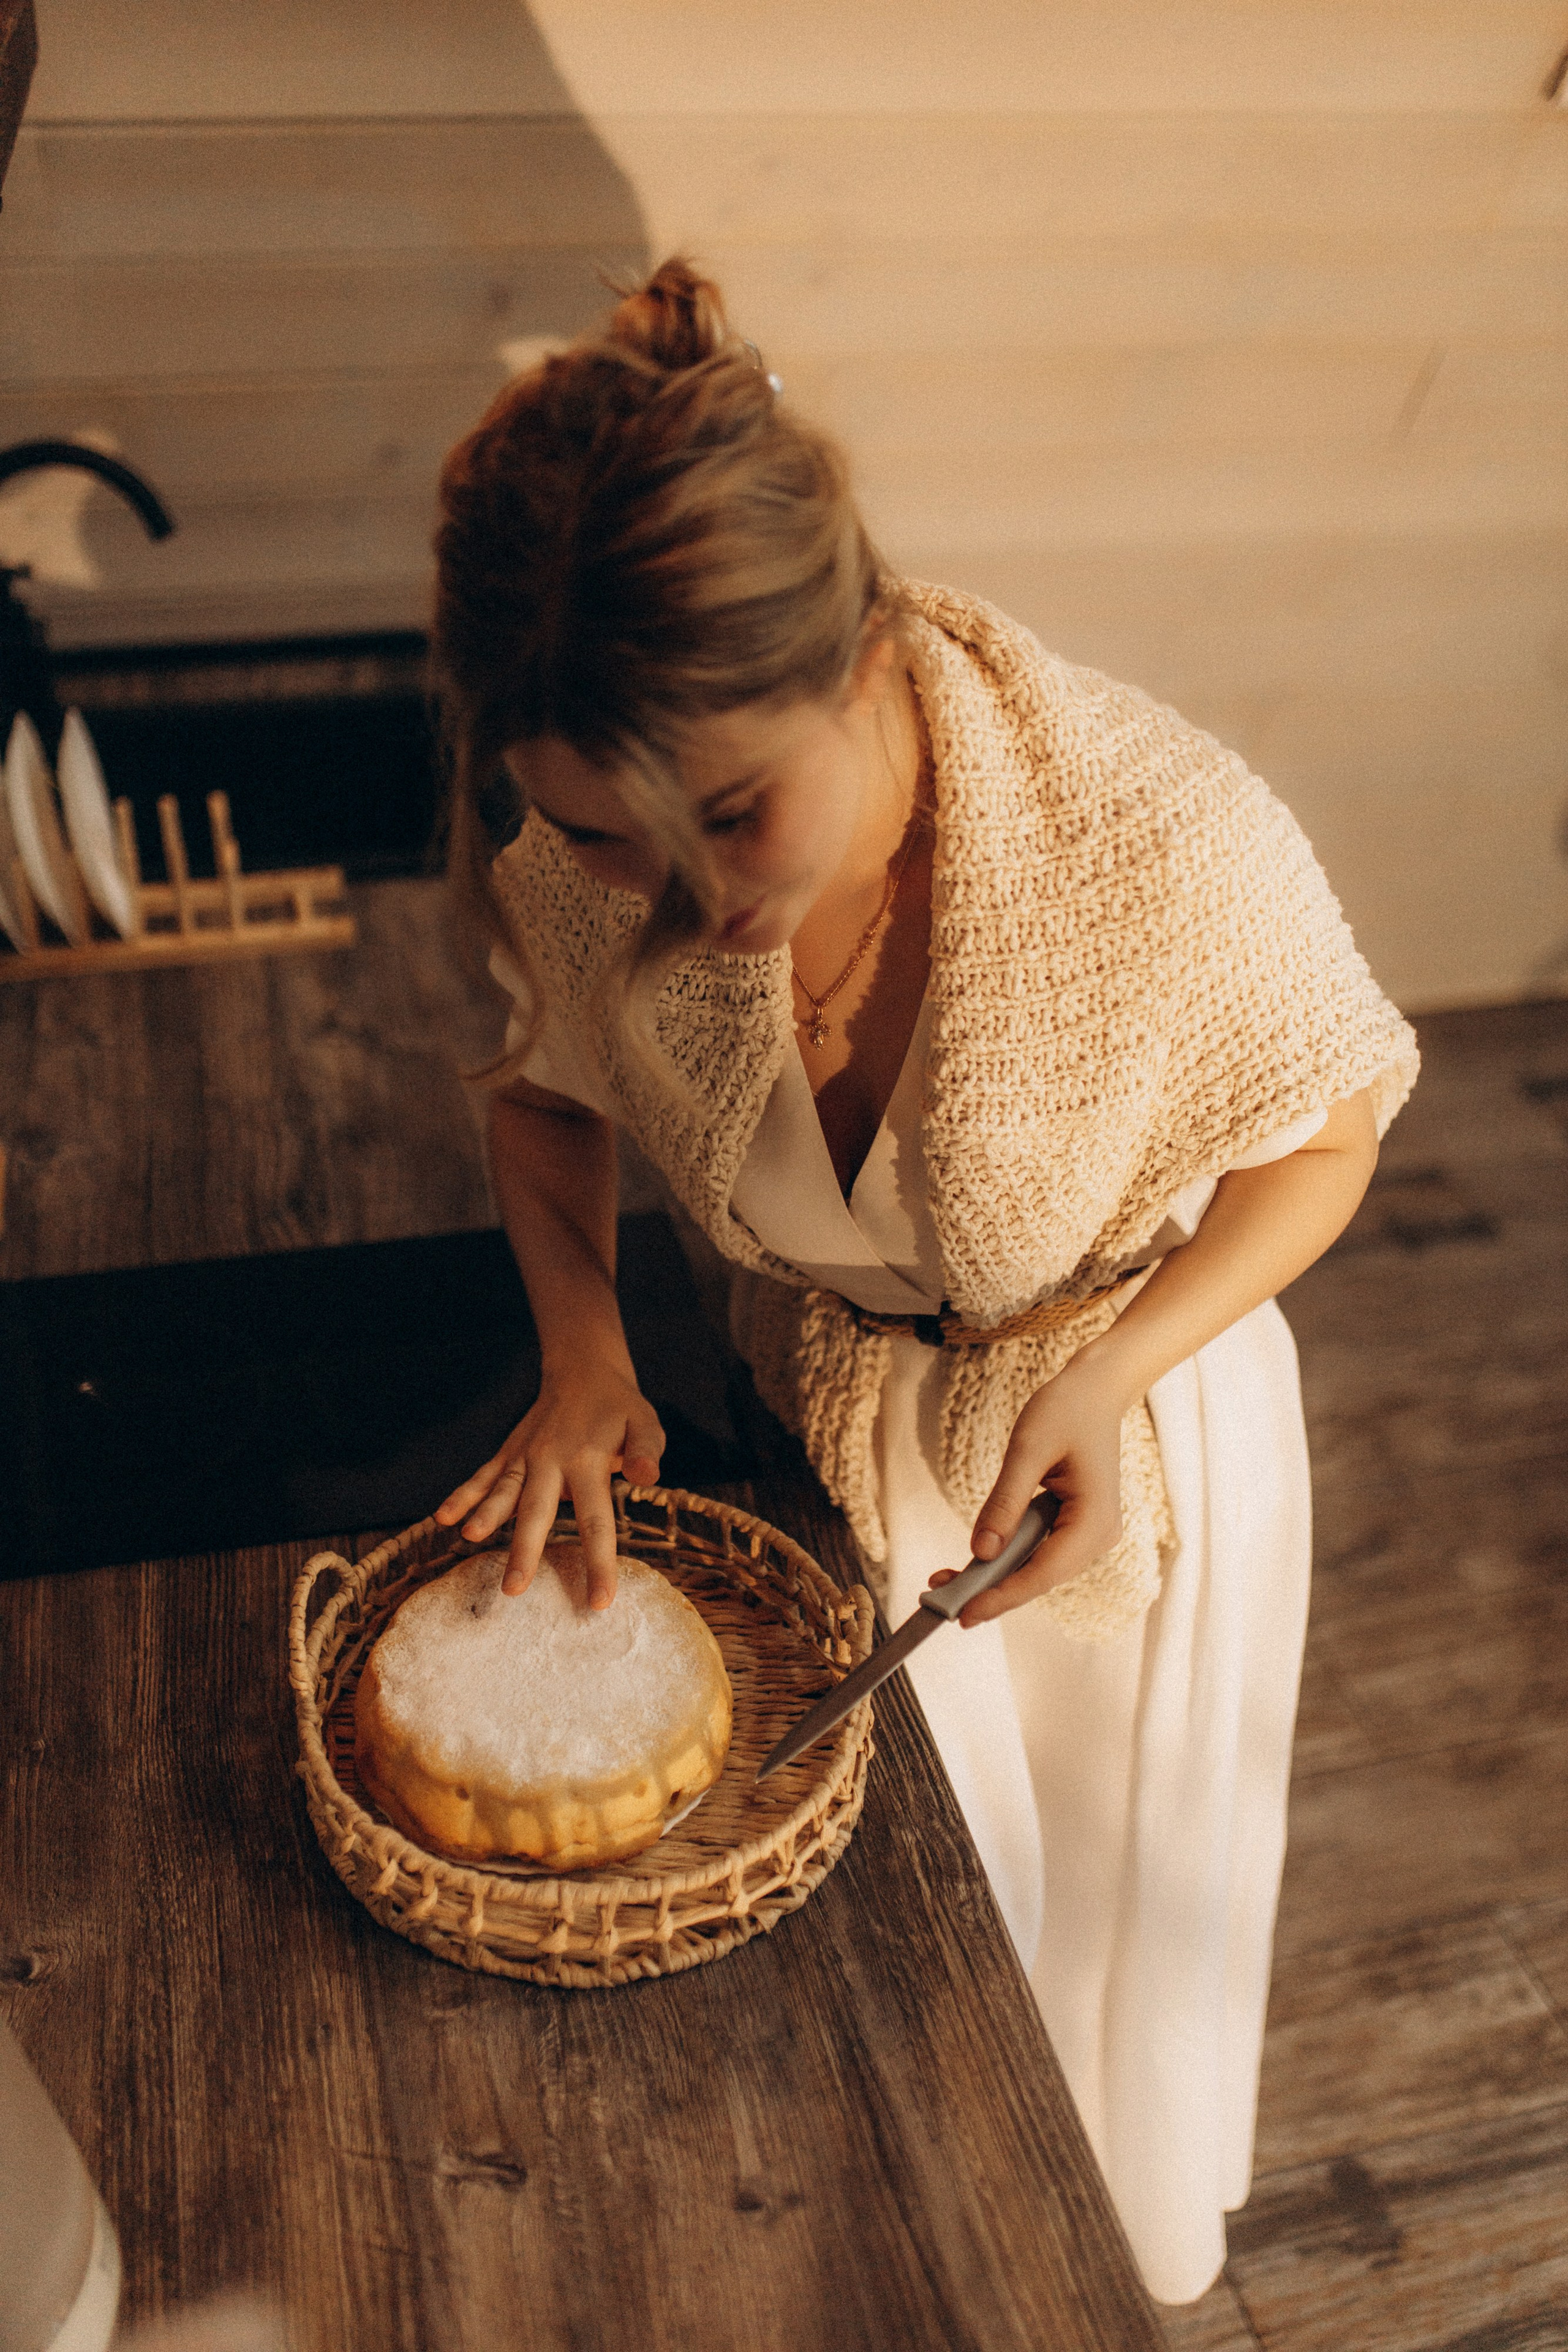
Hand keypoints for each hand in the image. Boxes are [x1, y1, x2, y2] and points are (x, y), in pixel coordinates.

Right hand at [433, 1362, 664, 1608]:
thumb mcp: (646, 1424)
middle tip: (514, 1589)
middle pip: (537, 1511)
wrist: (584, 1371)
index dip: (598, 1561)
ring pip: (503, 1491)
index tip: (599, 1601)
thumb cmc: (621, 1409)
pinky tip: (444, 1518)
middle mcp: (551, 1460)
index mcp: (588, 1461)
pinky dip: (462, 1495)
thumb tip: (648, 1478)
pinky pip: (483, 1475)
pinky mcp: (509, 1452)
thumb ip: (647, 1451)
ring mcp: (525, 1456)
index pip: (595, 1519)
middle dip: (525, 1551)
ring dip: (486, 1514)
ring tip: (471, 1538)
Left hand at [928, 1355, 1123, 1627]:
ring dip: (997, 1578)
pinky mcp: (1078, 1527)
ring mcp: (1091, 1533)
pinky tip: (976, 1561)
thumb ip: (1004, 1503)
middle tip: (940, 1601)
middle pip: (1040, 1578)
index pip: (1044, 1573)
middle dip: (992, 1591)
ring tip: (947, 1581)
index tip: (964, 1615)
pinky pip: (1040, 1551)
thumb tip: (981, 1552)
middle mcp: (1100, 1536)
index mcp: (1095, 1519)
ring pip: (1039, 1569)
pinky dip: (1009, 1558)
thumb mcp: (1028, 1450)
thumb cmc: (1066, 1410)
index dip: (1002, 1597)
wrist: (1096, 1391)